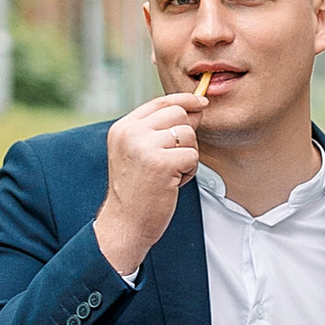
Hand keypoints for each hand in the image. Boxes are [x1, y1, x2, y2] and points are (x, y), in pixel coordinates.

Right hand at [93, 90, 200, 277]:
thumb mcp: (138, 153)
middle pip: (178, 113)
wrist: (124, 224)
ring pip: (188, 134)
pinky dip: (189, 172)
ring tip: (171, 174)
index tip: (201, 102)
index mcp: (123, 128)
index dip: (184, 100)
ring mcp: (144, 146)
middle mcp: (131, 133)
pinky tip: (173, 183)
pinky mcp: (161, 163)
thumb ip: (158, 130)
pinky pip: (192, 156)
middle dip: (187, 135)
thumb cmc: (136, 191)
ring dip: (188, 156)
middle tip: (176, 159)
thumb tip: (196, 109)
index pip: (160, 102)